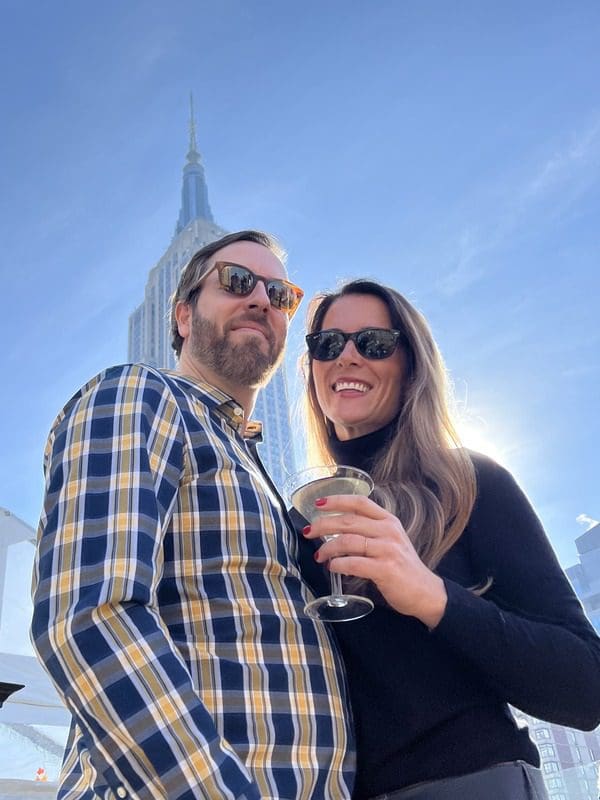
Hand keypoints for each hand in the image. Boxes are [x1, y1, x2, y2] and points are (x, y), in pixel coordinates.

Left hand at [303, 494, 447, 628]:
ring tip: (320, 555)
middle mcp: (388, 531)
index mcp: (388, 521)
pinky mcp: (385, 569)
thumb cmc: (403, 567)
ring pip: (348, 541)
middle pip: (348, 521)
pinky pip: (354, 563)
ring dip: (328, 548)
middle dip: (323, 525)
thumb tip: (335, 531)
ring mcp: (388, 549)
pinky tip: (332, 567)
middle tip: (309, 532)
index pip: (360, 502)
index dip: (337, 500)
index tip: (318, 503)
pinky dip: (338, 564)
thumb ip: (369, 532)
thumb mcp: (390, 541)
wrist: (426, 592)